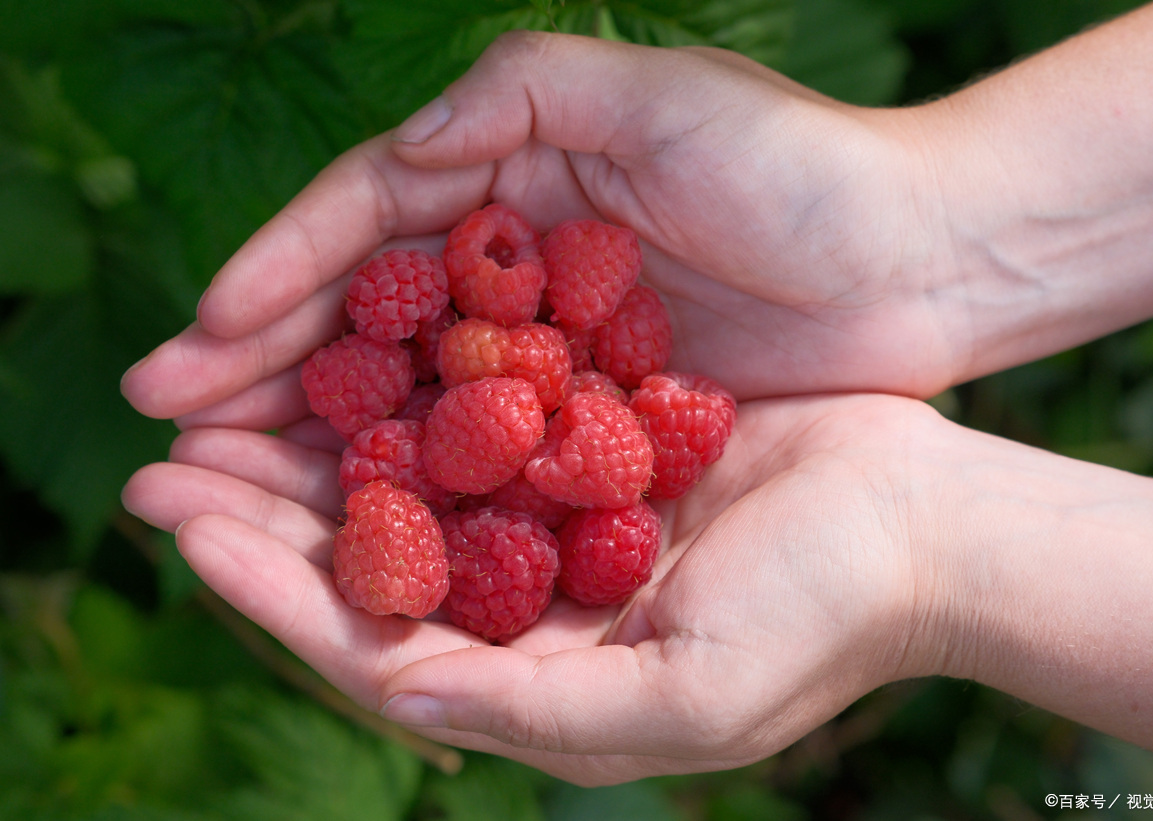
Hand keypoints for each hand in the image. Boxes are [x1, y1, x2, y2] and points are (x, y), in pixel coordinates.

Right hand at [120, 33, 961, 427]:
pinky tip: (360, 515)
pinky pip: (488, 449)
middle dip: (264, 363)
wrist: (924, 262)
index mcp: (517, 172)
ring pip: (411, 389)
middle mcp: (517, 261)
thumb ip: (524, 99)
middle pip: (366, 314)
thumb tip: (400, 151)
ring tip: (226, 476)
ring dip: (320, 431)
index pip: (368, 221)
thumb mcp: (664, 98)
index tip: (199, 343)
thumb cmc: (805, 170)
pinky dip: (423, 477)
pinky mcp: (598, 415)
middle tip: (168, 421)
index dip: (277, 277)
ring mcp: (552, 345)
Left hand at [123, 392, 952, 784]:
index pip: (367, 640)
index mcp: (532, 673)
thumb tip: (396, 693)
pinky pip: (476, 411)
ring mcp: (554, 516)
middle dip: (259, 511)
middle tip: (162, 453)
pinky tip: (353, 339)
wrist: (923, 526)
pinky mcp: (588, 441)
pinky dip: (410, 381)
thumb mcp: (683, 700)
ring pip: (405, 480)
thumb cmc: (822, 621)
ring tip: (224, 395)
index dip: (265, 589)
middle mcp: (528, 598)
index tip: (177, 525)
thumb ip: (533, 711)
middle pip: (364, 559)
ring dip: (315, 441)